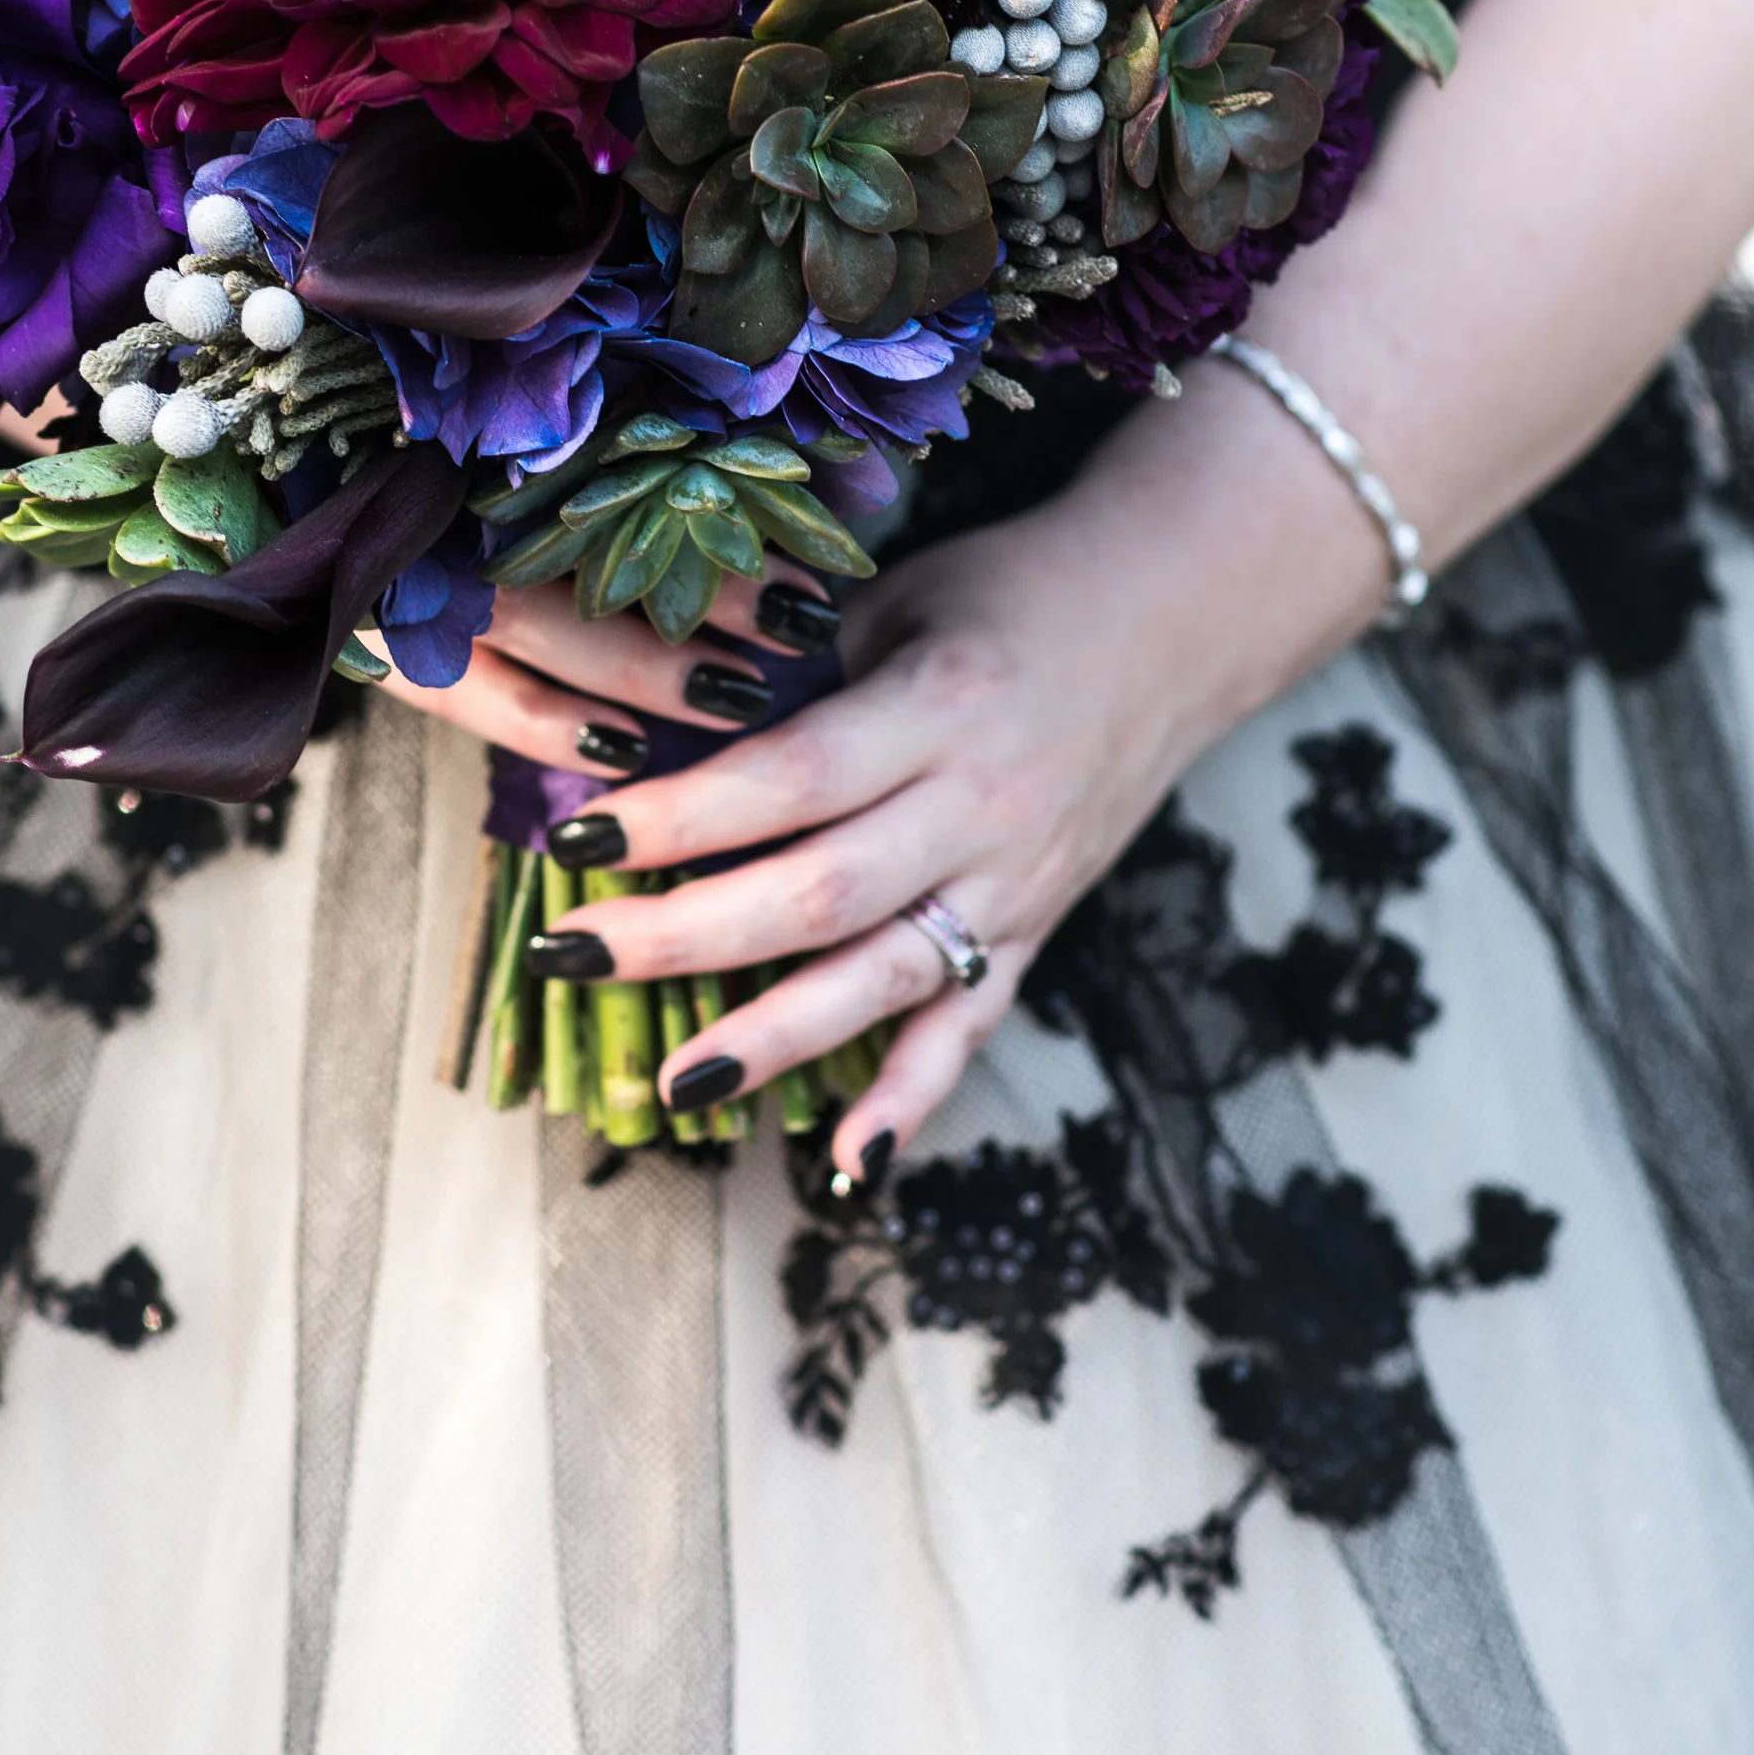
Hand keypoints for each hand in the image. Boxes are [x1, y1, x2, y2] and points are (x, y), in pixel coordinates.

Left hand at [383, 373, 1391, 1176]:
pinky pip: (970, 1026)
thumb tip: (654, 733)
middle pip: (820, 895)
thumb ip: (796, 675)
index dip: (683, 817)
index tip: (583, 837)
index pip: (790, 779)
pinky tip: (844, 1161)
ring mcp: (1016, 881)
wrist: (1176, 618)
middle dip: (688, 936)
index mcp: (939, 706)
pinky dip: (911, 1097)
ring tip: (676, 1084)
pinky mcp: (1038, 928)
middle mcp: (981, 806)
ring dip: (776, 1040)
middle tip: (577, 954)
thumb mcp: (900, 600)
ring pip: (885, 978)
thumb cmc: (1012, 593)